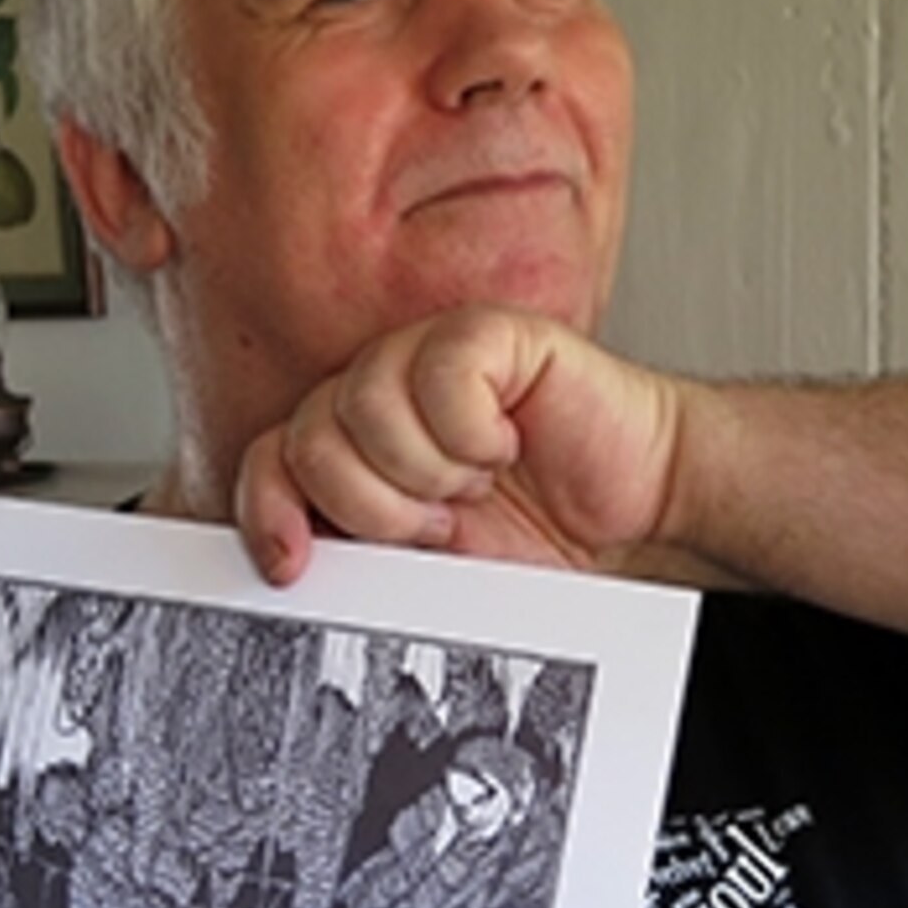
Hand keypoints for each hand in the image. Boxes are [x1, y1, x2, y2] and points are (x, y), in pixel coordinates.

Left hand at [232, 308, 688, 584]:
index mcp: (357, 451)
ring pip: (364, 404)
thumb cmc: (547, 533)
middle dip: (374, 507)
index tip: (293, 563)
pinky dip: (472, 430)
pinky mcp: (488, 333)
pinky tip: (504, 444)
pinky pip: (439, 370)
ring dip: (427, 471)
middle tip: (438, 525)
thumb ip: (364, 560)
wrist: (639, 505)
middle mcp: (381, 396)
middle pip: (310, 438)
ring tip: (475, 484)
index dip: (268, 509)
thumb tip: (297, 574)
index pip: (268, 459)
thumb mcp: (436, 573)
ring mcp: (429, 356)